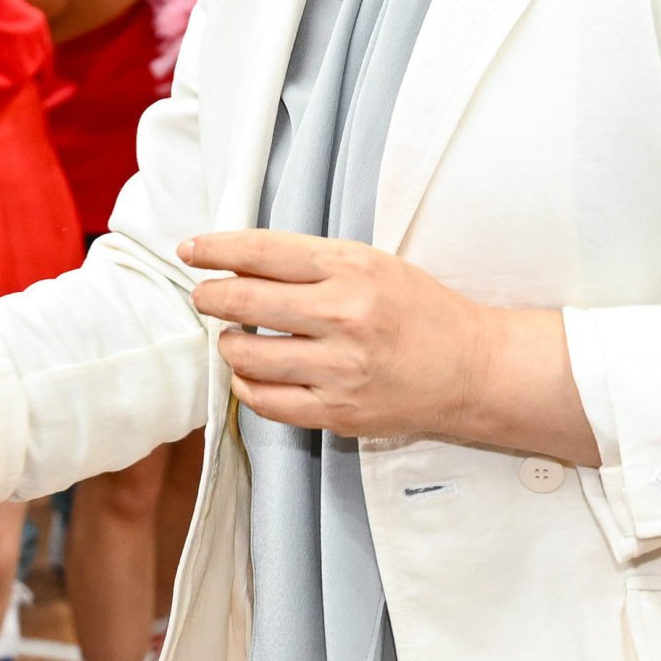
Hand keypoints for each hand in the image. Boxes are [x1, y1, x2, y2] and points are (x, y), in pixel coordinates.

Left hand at [185, 230, 558, 449]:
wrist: (471, 369)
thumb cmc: (419, 311)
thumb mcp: (372, 265)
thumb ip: (310, 263)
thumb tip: (239, 263)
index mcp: (352, 269)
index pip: (262, 252)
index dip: (216, 249)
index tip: (190, 250)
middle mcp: (344, 316)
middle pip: (245, 302)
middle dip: (211, 298)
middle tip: (203, 297)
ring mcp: (340, 368)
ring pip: (248, 357)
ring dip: (230, 345)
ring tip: (236, 338)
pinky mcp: (338, 411)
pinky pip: (266, 402)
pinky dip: (247, 386)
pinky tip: (251, 374)